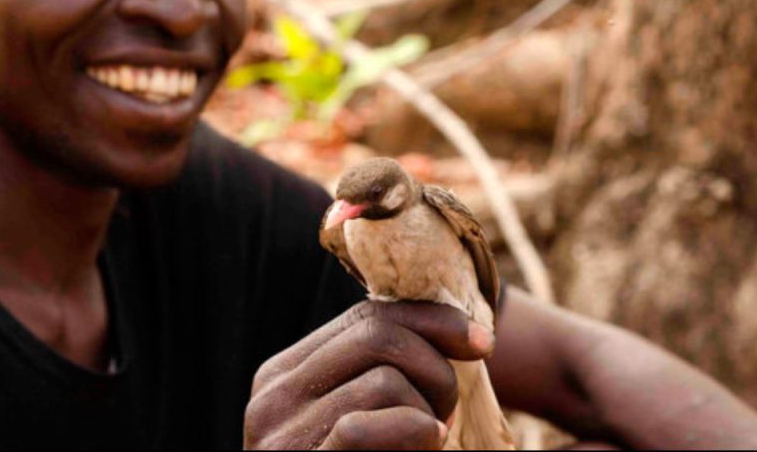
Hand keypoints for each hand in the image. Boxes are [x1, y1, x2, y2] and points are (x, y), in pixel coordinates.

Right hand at [244, 301, 494, 449]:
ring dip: (429, 411)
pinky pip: (361, 427)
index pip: (364, 318)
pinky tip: (428, 444)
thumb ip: (382, 372)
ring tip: (429, 441)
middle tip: (449, 411)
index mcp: (285, 374)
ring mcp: (279, 435)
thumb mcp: (369, 417)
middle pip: (376, 336)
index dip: (432, 321)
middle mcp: (272, 396)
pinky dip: (411, 431)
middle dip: (435, 366)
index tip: (483, 341)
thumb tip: (455, 326)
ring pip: (384, 380)